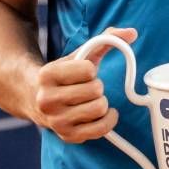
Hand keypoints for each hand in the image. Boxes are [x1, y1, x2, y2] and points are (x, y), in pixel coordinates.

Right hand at [31, 27, 130, 142]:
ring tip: (90, 100)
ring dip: (101, 102)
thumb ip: (105, 41)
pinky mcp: (68, 136)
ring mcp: (56, 121)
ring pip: (99, 108)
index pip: (88, 70)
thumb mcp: (78, 56)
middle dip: (97, 87)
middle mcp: (47, 100)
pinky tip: (103, 114)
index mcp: (47, 75)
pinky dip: (108, 120)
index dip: (91, 70)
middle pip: (96, 90)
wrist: (35, 98)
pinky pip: (101, 129)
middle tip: (87, 88)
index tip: (83, 73)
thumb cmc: (64, 75)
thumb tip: (132, 33)